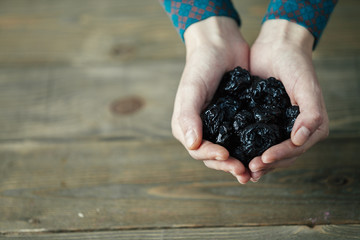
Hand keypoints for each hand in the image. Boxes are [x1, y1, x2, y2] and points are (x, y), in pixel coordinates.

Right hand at [171, 17, 251, 183]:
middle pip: (214, 156)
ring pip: (229, 151)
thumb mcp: (192, 89)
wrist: (220, 45)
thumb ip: (187, 116)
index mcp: (187, 126)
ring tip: (254, 170)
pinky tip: (263, 152)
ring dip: (241, 162)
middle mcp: (202, 129)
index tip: (227, 156)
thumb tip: (192, 145)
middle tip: (245, 172)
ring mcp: (220, 125)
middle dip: (229, 166)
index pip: (198, 151)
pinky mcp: (236, 119)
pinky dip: (250, 148)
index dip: (212, 157)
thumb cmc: (201, 65)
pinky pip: (242, 138)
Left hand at [248, 20, 328, 180]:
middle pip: (282, 155)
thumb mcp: (306, 85)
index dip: (280, 156)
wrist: (278, 46)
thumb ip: (310, 113)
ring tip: (241, 170)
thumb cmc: (295, 64)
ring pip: (268, 151)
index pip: (295, 148)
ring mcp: (279, 126)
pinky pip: (256, 139)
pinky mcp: (263, 121)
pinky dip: (247, 149)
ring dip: (256, 162)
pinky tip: (235, 154)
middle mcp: (296, 130)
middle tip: (248, 170)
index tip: (262, 160)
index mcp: (311, 126)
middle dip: (266, 165)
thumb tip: (300, 139)